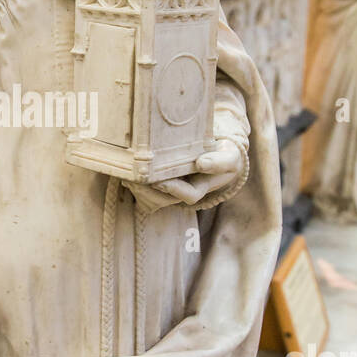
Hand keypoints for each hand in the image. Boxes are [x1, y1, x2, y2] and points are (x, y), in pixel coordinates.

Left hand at [126, 139, 243, 210]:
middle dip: (147, 191)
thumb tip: (201, 163)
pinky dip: (136, 186)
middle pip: (164, 200)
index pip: (187, 195)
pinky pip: (146, 194)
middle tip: (134, 179)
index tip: (159, 181)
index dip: (173, 189)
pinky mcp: (162, 186)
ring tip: (127, 177)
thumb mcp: (229, 158)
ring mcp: (172, 191)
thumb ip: (219, 162)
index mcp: (201, 188)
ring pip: (152, 199)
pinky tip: (127, 175)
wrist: (219, 157)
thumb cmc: (225, 157)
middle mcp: (185, 193)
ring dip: (139, 190)